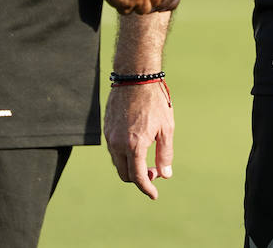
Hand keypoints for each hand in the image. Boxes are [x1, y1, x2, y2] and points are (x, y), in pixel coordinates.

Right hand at [104, 81, 174, 199]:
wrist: (135, 78)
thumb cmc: (155, 102)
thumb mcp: (166, 128)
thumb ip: (165, 154)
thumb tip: (165, 175)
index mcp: (134, 145)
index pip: (137, 177)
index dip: (147, 188)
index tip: (154, 194)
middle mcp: (117, 144)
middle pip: (124, 174)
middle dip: (138, 178)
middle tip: (154, 172)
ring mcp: (109, 136)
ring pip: (117, 162)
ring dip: (130, 166)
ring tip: (147, 159)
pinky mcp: (106, 128)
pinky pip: (113, 149)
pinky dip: (124, 155)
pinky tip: (136, 146)